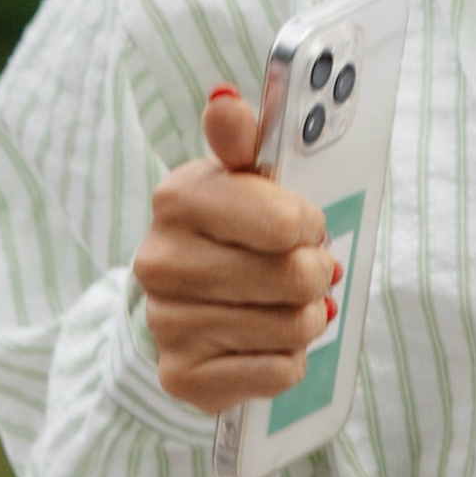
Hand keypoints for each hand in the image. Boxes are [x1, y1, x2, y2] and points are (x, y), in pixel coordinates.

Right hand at [133, 85, 340, 413]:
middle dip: (315, 274)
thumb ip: (239, 139)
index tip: (303, 225)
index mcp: (177, 199)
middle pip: (294, 279)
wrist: (180, 300)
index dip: (309, 226)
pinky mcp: (182, 376)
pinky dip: (288, 359)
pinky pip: (276, 373)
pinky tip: (269, 340)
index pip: (286, 224)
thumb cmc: (228, 229)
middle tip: (308, 268)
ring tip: (290, 304)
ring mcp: (167, 323)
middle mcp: (160, 262)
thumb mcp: (237, 177)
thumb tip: (225, 99)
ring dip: (306, 318)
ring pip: (291, 329)